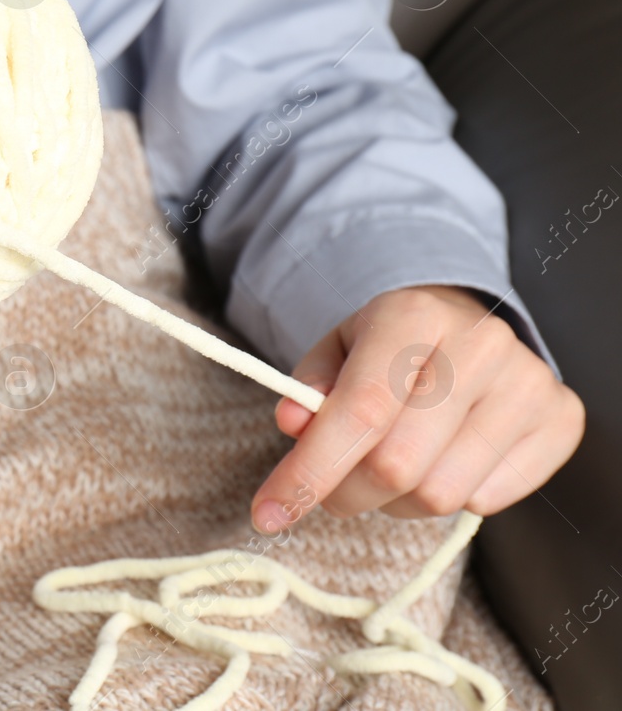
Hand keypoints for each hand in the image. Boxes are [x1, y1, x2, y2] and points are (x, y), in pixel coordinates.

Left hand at [251, 285, 582, 532]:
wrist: (465, 323)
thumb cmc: (390, 346)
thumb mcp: (337, 350)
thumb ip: (307, 388)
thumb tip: (293, 425)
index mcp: (414, 317)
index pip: (359, 411)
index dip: (309, 472)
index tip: (268, 513)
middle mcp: (480, 345)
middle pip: (397, 465)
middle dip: (347, 493)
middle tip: (333, 489)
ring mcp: (528, 383)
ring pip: (440, 495)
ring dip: (397, 502)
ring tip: (391, 468)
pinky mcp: (560, 419)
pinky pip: (488, 500)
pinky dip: (451, 496)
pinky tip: (442, 460)